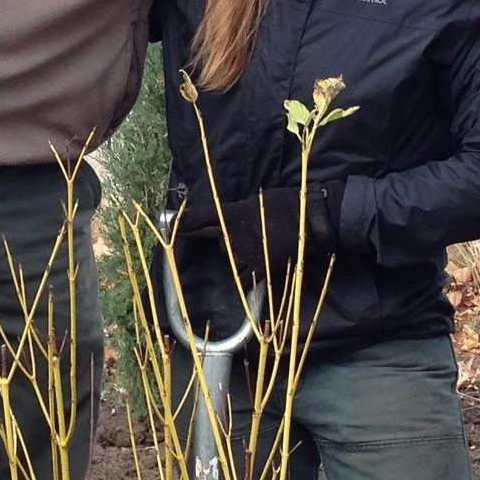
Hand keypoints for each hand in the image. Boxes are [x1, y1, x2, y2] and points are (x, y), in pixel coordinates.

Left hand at [172, 182, 342, 288]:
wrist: (312, 218)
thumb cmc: (289, 204)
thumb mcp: (258, 201)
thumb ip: (240, 213)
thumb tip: (230, 219)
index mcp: (233, 214)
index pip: (200, 218)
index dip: (182, 223)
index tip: (167, 226)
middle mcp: (234, 234)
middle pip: (219, 245)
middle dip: (229, 244)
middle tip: (250, 238)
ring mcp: (247, 252)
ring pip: (233, 262)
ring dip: (242, 258)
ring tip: (263, 248)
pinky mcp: (261, 267)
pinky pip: (246, 278)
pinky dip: (249, 278)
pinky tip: (258, 270)